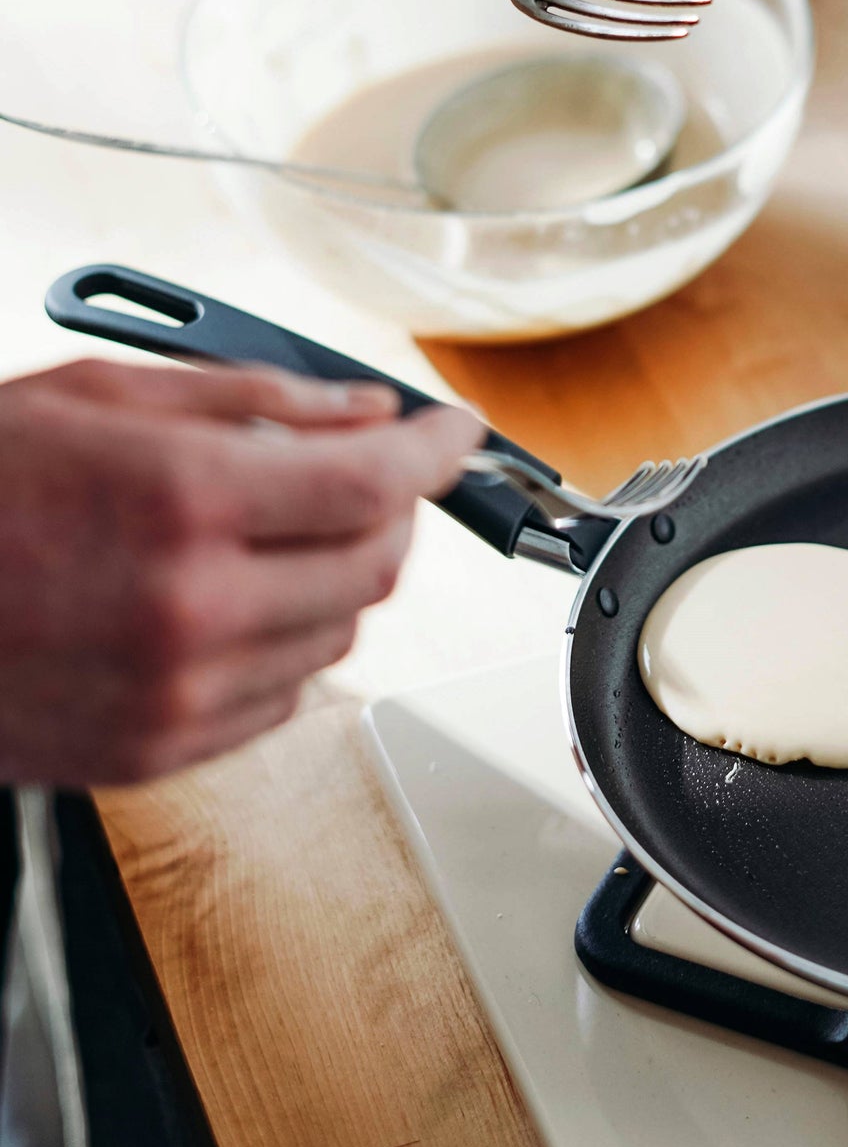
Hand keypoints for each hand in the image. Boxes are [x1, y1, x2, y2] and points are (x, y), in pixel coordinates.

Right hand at [0, 359, 480, 785]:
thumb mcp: (95, 396)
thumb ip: (252, 403)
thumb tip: (363, 412)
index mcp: (179, 501)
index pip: (375, 484)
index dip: (436, 453)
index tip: (454, 434)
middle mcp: (192, 607)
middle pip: (376, 567)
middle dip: (391, 512)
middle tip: (364, 475)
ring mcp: (177, 693)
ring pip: (340, 635)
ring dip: (336, 577)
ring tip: (267, 534)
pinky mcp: (157, 750)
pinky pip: (285, 697)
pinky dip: (287, 643)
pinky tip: (230, 601)